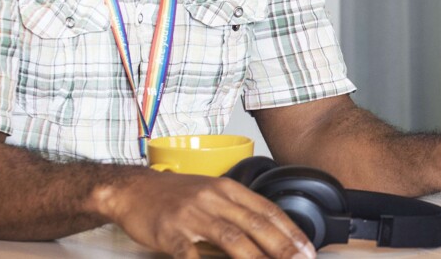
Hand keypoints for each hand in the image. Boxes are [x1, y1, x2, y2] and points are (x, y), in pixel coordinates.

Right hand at [94, 169, 314, 258]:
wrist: (132, 189)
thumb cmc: (175, 194)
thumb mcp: (211, 193)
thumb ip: (237, 210)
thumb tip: (269, 232)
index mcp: (228, 189)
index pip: (268, 210)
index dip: (290, 231)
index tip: (307, 250)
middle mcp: (214, 199)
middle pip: (255, 224)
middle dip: (282, 246)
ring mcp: (192, 215)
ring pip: (231, 237)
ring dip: (255, 257)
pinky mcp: (170, 232)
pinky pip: (191, 253)